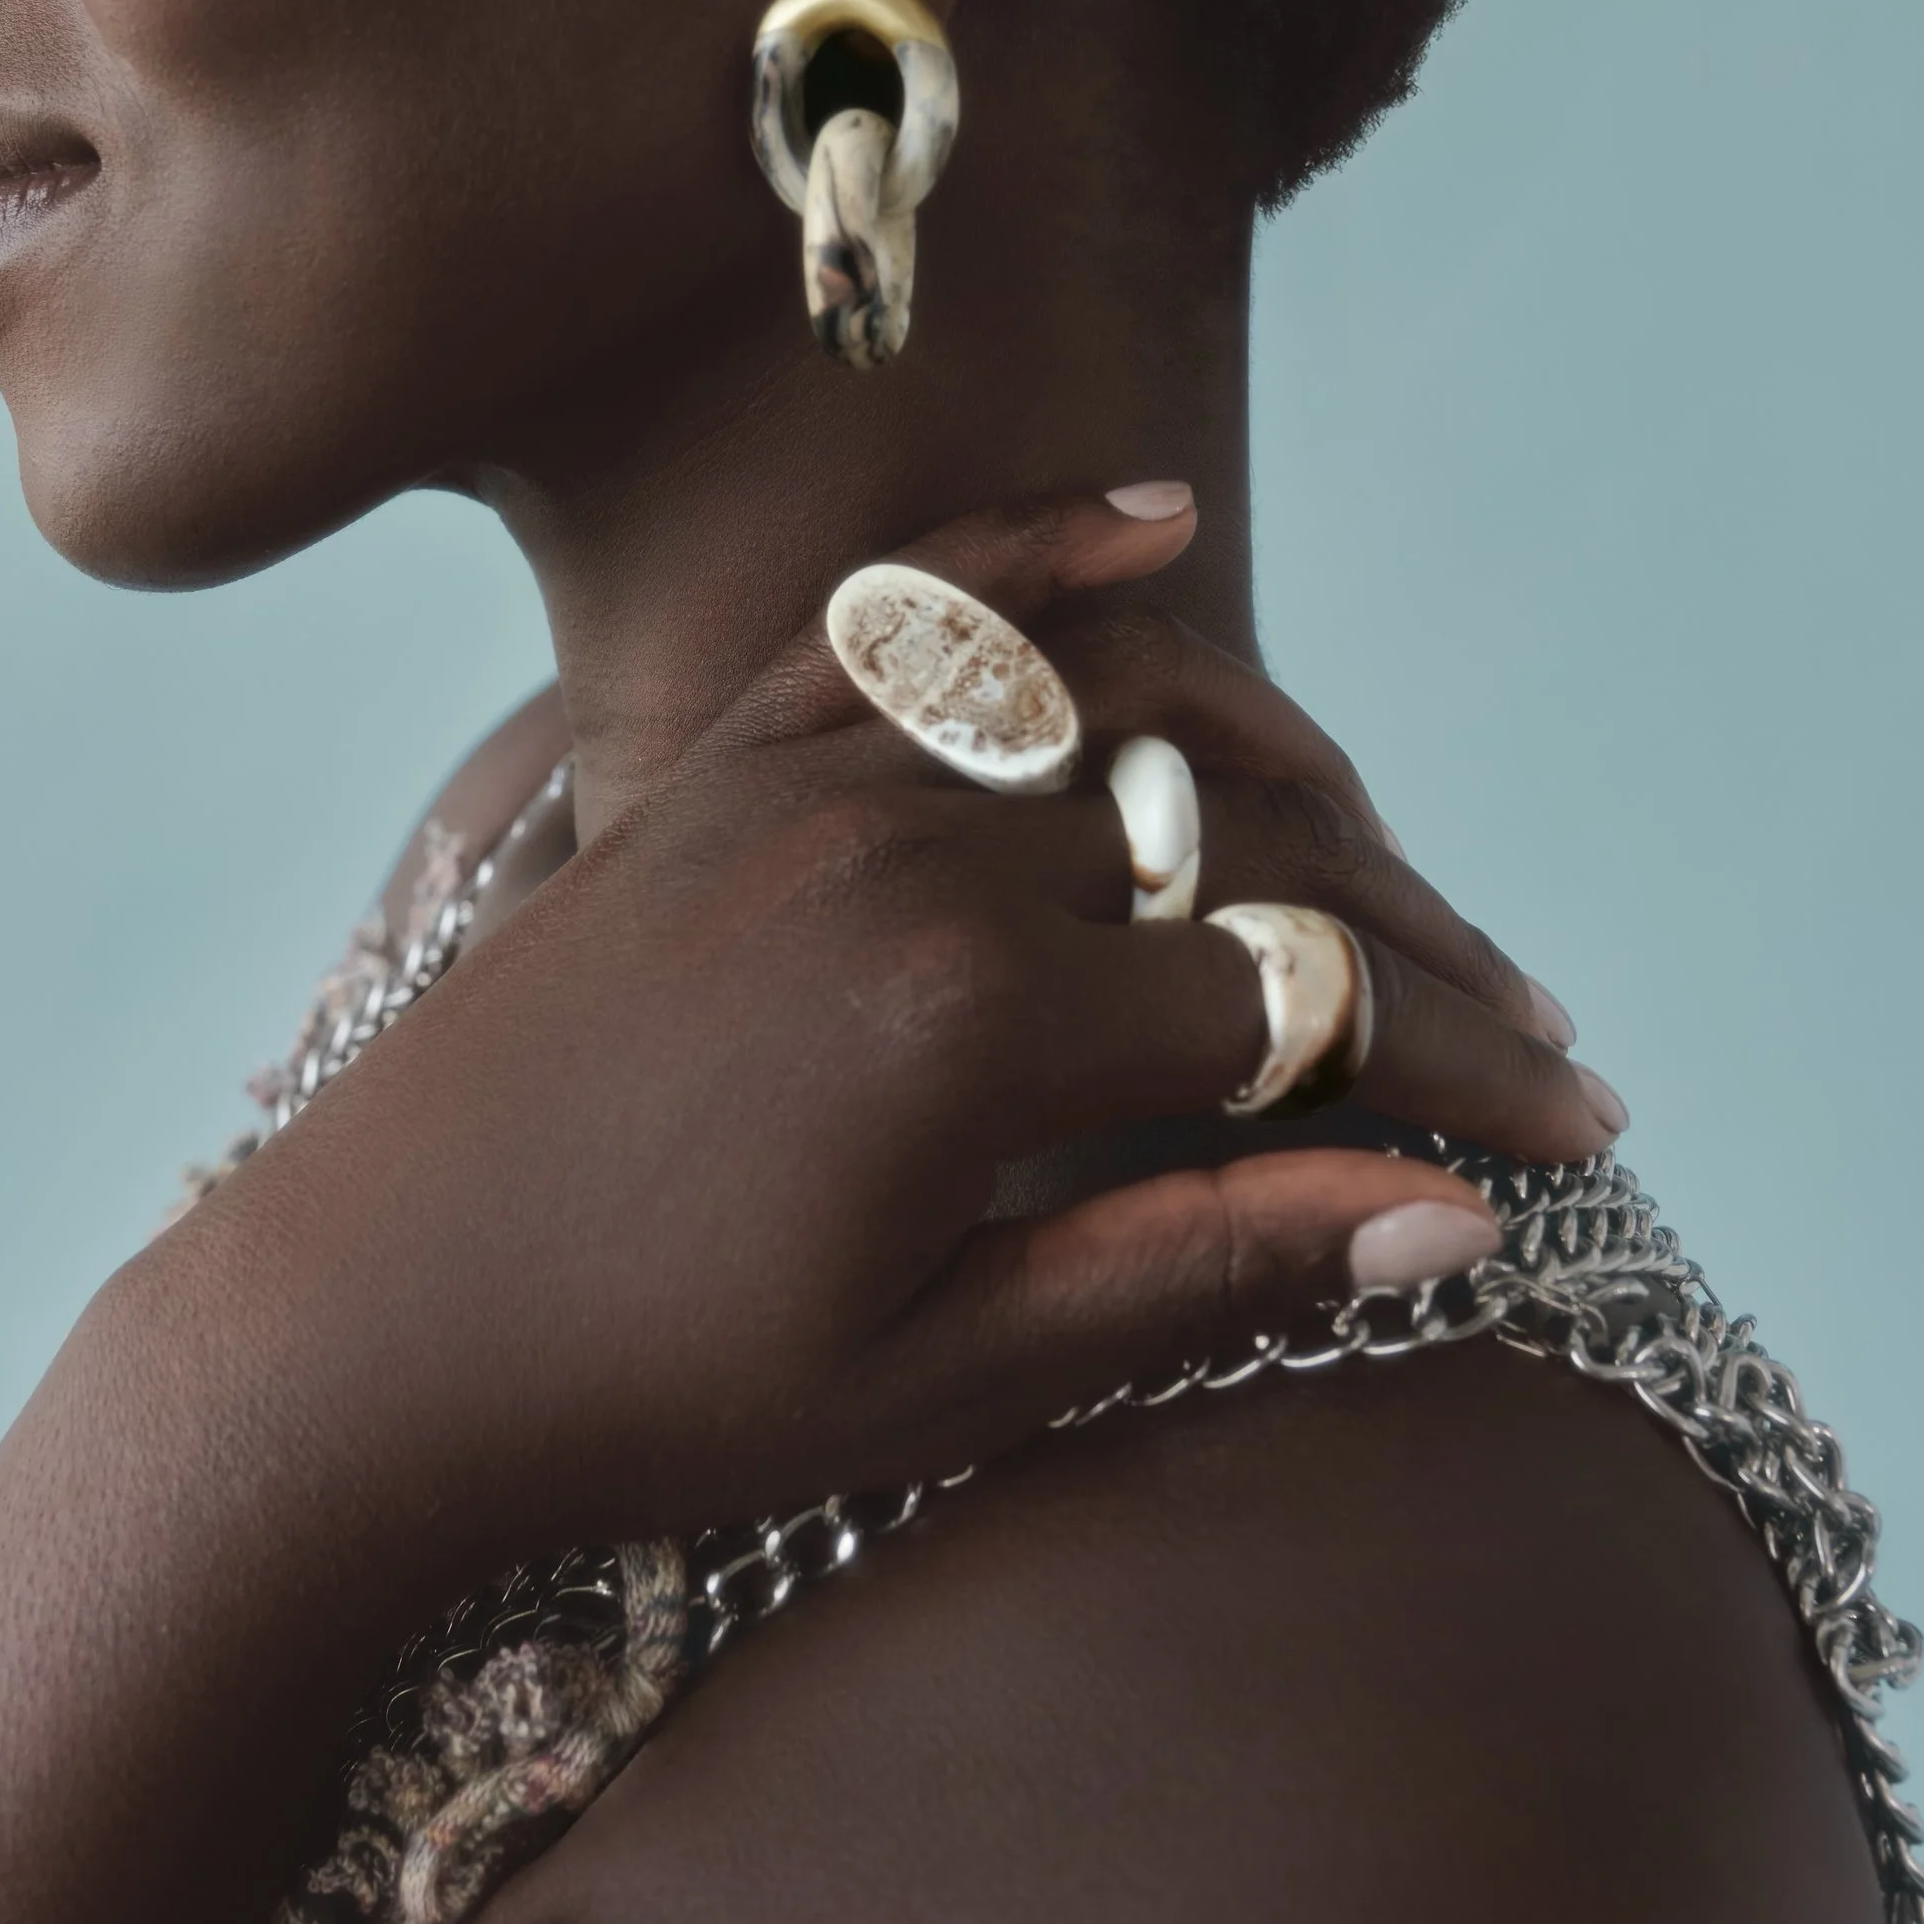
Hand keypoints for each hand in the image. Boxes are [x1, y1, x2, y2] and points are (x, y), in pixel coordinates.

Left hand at [143, 485, 1611, 1573]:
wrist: (346, 1331)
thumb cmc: (635, 1397)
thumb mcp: (934, 1378)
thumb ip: (1191, 1269)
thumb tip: (1447, 1221)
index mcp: (970, 1014)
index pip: (1295, 1004)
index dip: (1459, 1071)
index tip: (1577, 1132)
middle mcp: (901, 850)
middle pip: (1229, 844)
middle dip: (1406, 940)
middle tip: (1522, 1025)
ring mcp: (800, 783)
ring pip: (1102, 708)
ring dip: (1274, 767)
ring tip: (1392, 861)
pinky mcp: (714, 767)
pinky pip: (902, 618)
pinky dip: (1032, 558)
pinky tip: (1152, 526)